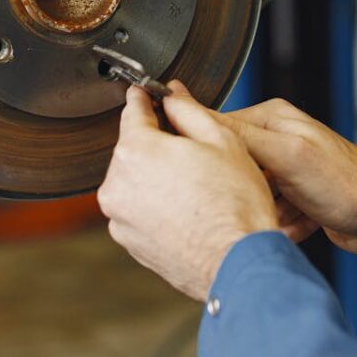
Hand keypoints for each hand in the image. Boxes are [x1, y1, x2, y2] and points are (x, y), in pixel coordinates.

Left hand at [97, 83, 279, 300]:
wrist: (238, 263)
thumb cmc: (236, 205)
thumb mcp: (221, 140)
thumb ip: (188, 110)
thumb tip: (172, 95)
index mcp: (136, 151)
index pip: (133, 112)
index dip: (143, 98)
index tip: (146, 93)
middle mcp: (117, 185)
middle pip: (134, 149)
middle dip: (158, 145)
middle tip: (194, 153)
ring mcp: (120, 218)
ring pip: (136, 181)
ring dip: (156, 177)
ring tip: (196, 188)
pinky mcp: (130, 243)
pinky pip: (139, 211)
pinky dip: (157, 206)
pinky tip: (188, 210)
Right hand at [217, 99, 356, 256]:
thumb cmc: (346, 184)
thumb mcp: (286, 154)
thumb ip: (240, 134)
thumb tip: (194, 109)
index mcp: (271, 118)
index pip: (219, 129)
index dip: (211, 157)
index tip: (210, 180)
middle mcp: (277, 139)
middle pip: (234, 168)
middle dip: (245, 193)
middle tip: (263, 203)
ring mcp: (286, 169)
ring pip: (250, 195)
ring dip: (266, 212)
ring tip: (287, 216)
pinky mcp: (294, 195)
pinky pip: (269, 213)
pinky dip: (282, 223)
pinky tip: (301, 224)